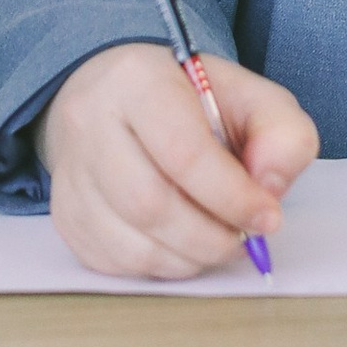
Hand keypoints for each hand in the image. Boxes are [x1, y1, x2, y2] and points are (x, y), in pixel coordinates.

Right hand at [36, 42, 318, 278]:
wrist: (117, 96)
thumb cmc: (188, 100)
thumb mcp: (247, 95)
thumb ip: (280, 131)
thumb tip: (270, 188)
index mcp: (137, 79)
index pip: (182, 150)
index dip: (232, 196)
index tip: (267, 217)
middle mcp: (90, 122)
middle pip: (151, 204)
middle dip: (211, 236)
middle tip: (243, 238)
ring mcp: (72, 173)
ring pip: (132, 244)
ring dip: (190, 258)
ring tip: (217, 240)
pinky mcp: (66, 215)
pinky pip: (116, 264)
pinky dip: (161, 267)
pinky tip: (182, 244)